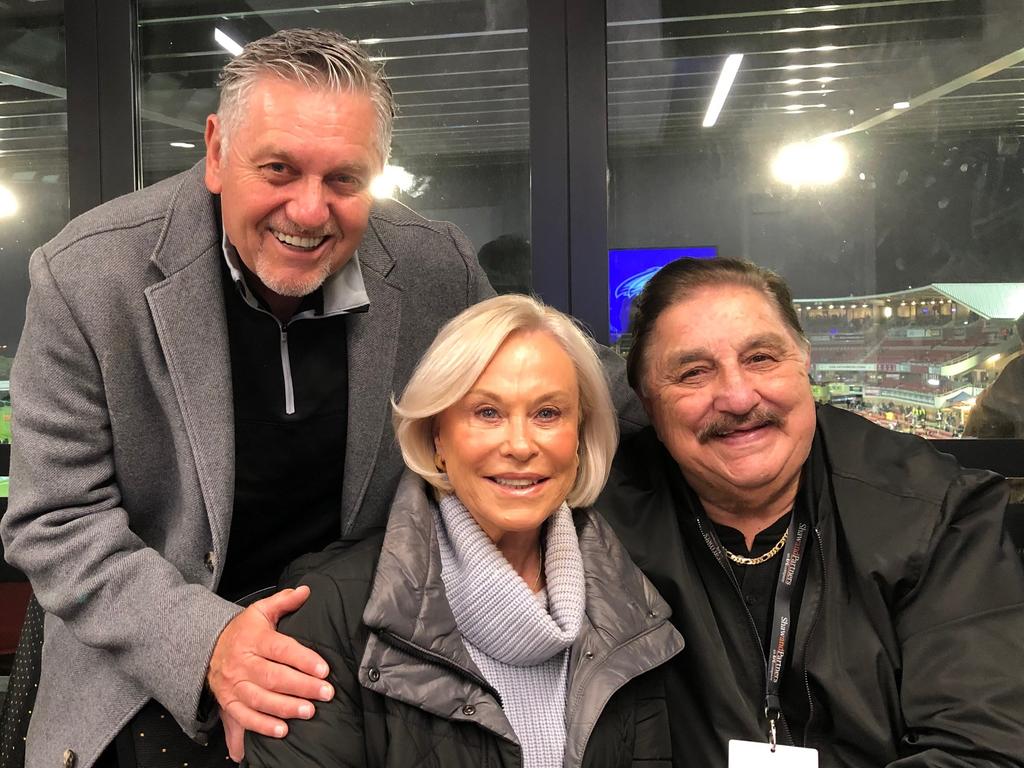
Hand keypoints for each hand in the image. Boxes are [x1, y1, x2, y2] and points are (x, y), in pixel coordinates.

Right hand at [207, 586, 332, 760]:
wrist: (206, 649)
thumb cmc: (241, 631)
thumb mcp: (259, 611)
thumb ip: (284, 601)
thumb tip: (306, 591)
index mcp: (254, 640)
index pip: (281, 649)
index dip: (303, 659)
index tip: (324, 669)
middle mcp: (243, 664)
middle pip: (273, 677)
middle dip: (301, 686)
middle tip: (325, 693)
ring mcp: (234, 685)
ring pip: (260, 699)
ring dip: (285, 708)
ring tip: (309, 711)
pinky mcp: (229, 703)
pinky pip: (244, 717)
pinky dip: (262, 726)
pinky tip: (282, 730)